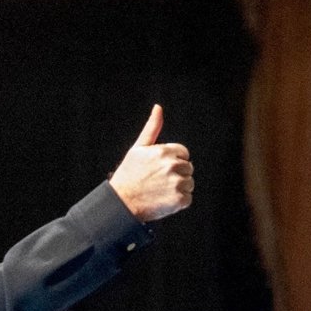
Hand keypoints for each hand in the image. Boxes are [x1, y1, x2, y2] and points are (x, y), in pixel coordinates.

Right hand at [108, 104, 193, 222]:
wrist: (121, 203)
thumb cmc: (128, 176)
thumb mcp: (138, 149)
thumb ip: (152, 128)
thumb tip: (158, 107)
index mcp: (164, 151)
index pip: (183, 154)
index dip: (172, 162)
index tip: (159, 170)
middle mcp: (172, 166)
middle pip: (188, 168)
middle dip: (176, 175)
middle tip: (158, 182)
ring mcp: (176, 183)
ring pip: (189, 183)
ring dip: (178, 189)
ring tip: (160, 192)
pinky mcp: (179, 200)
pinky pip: (188, 199)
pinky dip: (178, 202)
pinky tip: (163, 201)